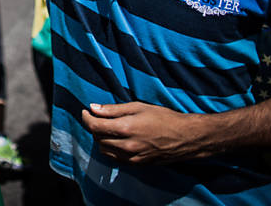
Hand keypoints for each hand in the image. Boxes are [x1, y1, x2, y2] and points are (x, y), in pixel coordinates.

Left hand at [81, 101, 205, 164]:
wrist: (184, 137)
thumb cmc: (163, 118)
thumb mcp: (138, 107)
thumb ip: (113, 109)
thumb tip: (93, 108)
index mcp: (126, 128)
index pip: (94, 127)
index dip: (86, 118)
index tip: (85, 111)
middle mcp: (126, 146)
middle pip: (97, 138)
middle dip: (94, 127)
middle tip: (98, 117)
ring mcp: (131, 157)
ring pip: (104, 150)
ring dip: (101, 139)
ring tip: (108, 128)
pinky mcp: (137, 164)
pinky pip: (115, 158)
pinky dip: (111, 149)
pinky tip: (117, 140)